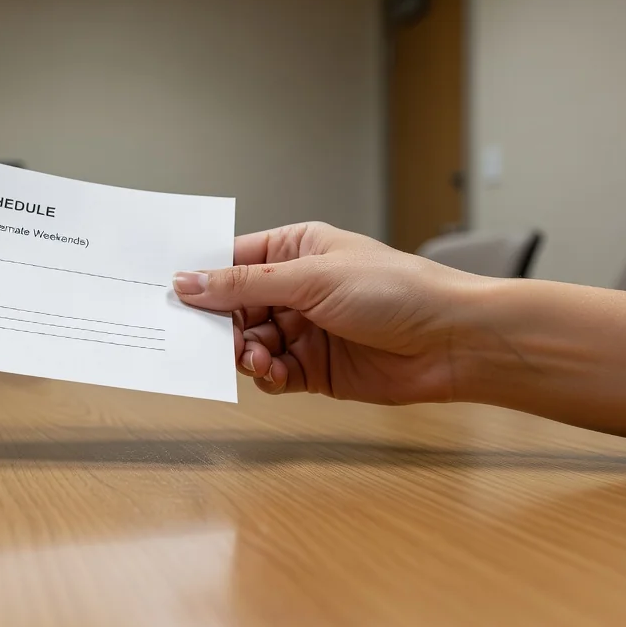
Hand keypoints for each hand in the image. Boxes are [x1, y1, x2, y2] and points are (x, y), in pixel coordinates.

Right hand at [173, 222, 484, 404]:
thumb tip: (187, 282)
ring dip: (243, 354)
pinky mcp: (314, 369)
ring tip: (255, 359)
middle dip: (219, 325)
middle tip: (213, 339)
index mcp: (294, 250)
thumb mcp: (312, 278)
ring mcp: (304, 330)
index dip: (201, 279)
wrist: (454, 342)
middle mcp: (295, 289)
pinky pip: (272, 374)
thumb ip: (245, 285)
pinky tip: (274, 374)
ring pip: (248, 343)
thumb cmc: (397, 290)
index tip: (172, 296)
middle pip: (233, 307)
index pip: (231, 261)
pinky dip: (266, 376)